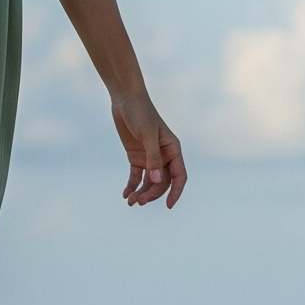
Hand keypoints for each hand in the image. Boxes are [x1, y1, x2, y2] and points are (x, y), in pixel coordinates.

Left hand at [112, 91, 184, 208]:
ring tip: (130, 201)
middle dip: (152, 194)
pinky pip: (136, 176)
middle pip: (162, 182)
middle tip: (139, 202)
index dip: (175, 192)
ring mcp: (149, 157)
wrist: (125, 99)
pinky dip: (132, 186)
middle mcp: (163, 156)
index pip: (179, 176)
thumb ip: (152, 158)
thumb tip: (157, 181)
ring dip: (141, 192)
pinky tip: (125, 194)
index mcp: (173, 150)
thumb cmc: (140, 113)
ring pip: (149, 182)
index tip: (168, 206)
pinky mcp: (136, 156)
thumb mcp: (147, 135)